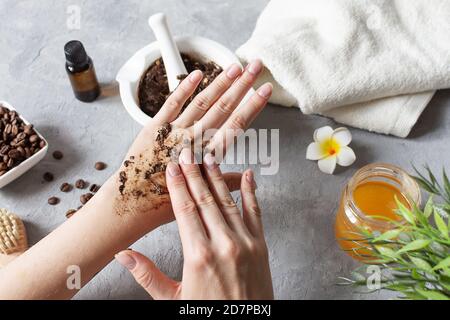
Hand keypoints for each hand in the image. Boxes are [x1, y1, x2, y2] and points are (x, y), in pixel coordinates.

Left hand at [114, 60, 271, 223]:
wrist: (133, 205)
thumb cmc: (166, 204)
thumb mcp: (201, 195)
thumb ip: (225, 183)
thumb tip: (247, 179)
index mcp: (208, 157)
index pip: (237, 125)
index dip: (253, 105)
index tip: (266, 89)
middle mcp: (194, 141)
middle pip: (224, 107)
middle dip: (242, 85)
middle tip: (256, 65)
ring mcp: (174, 132)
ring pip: (202, 102)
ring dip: (220, 82)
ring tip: (235, 65)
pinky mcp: (154, 128)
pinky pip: (172, 104)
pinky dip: (185, 88)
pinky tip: (198, 73)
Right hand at [115, 149, 273, 298]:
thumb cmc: (207, 316)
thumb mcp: (172, 300)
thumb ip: (147, 275)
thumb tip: (123, 255)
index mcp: (198, 256)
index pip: (185, 210)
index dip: (178, 185)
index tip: (172, 167)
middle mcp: (223, 245)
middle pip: (205, 200)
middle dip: (195, 173)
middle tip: (188, 152)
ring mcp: (245, 243)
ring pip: (228, 201)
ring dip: (217, 178)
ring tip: (209, 158)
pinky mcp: (261, 247)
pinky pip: (256, 213)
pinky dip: (251, 192)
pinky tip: (247, 175)